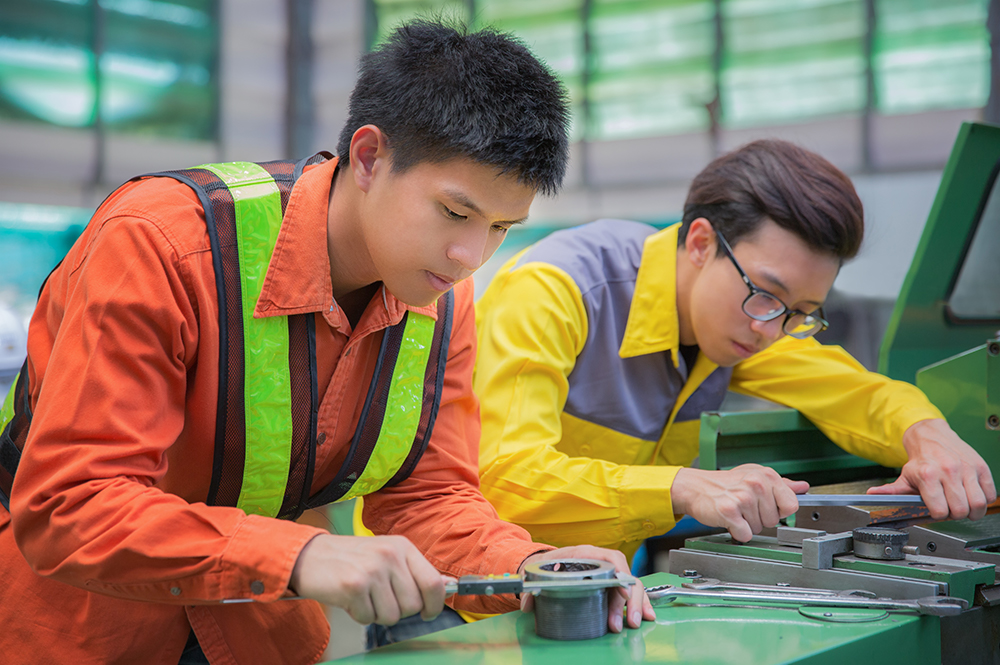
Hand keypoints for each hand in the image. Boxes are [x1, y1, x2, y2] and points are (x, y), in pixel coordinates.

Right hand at [290, 534, 449, 624]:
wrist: (309, 555)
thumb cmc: (351, 559)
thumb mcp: (386, 555)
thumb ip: (412, 572)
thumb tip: (444, 588)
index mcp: (402, 547)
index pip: (433, 582)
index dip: (434, 604)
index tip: (428, 613)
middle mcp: (390, 555)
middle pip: (413, 605)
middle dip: (397, 610)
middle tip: (379, 598)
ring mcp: (372, 569)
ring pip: (392, 616)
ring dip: (376, 613)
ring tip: (363, 595)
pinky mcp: (354, 585)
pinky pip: (368, 618)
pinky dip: (358, 614)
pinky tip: (349, 598)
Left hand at [517, 546, 654, 632]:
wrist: (547, 563)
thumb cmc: (547, 564)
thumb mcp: (538, 572)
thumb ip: (533, 589)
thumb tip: (528, 604)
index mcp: (585, 553)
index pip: (610, 559)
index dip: (620, 574)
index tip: (622, 593)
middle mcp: (601, 561)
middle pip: (625, 576)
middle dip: (628, 600)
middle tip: (626, 621)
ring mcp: (608, 572)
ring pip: (631, 585)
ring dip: (635, 605)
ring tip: (633, 623)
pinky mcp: (611, 584)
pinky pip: (630, 592)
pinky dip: (639, 604)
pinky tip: (645, 616)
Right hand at [670, 464, 808, 542]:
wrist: (696, 487)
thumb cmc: (725, 483)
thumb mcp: (754, 476)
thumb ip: (781, 484)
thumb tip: (803, 487)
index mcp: (766, 475)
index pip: (791, 505)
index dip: (780, 511)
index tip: (768, 506)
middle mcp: (756, 484)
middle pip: (774, 520)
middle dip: (760, 519)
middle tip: (746, 508)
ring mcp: (742, 498)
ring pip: (759, 529)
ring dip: (747, 524)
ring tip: (736, 511)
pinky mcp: (729, 511)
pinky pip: (745, 534)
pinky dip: (737, 532)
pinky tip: (729, 520)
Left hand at [867, 418, 996, 520]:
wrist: (932, 435)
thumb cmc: (921, 459)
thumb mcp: (904, 476)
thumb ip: (890, 491)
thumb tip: (872, 495)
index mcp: (928, 476)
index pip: (940, 511)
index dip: (939, 515)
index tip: (937, 511)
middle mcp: (949, 471)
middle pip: (961, 510)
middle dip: (956, 515)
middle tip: (951, 509)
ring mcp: (967, 469)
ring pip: (979, 504)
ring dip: (972, 511)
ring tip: (963, 505)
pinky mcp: (981, 467)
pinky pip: (990, 494)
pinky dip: (984, 500)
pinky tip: (972, 495)